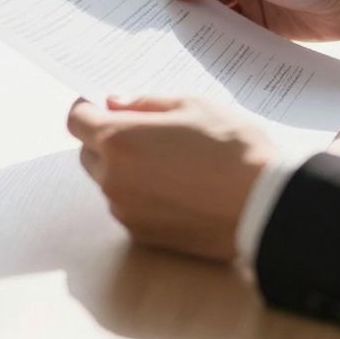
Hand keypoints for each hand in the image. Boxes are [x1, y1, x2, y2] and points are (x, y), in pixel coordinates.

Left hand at [67, 96, 275, 261]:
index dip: (88, 109)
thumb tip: (114, 103)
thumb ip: (145, 103)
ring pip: (109, 182)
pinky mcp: (142, 235)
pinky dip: (140, 195)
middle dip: (106, 139)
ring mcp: (125, 211)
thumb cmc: (231, 147)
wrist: (263, 205)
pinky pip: (128, 207)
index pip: (76, 121)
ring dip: (124, 169)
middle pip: (88, 153)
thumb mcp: (192, 106)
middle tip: (144, 132)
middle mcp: (113, 178)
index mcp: (119, 140)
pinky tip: (177, 188)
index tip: (104, 106)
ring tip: (168, 162)